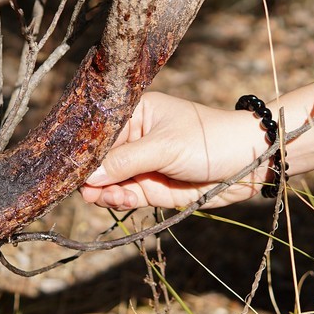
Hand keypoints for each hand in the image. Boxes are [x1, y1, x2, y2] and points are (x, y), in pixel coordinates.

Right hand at [79, 91, 269, 209]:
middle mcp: (134, 138)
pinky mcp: (151, 188)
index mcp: (135, 113)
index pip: (98, 130)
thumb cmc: (208, 140)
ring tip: (102, 196)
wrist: (248, 164)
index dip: (82, 148)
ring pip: (108, 181)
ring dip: (102, 191)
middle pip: (99, 158)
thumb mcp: (164, 146)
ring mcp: (141, 164)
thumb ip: (125, 162)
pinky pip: (124, 195)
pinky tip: (116, 200)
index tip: (65, 164)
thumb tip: (87, 176)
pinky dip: (117, 200)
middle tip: (80, 187)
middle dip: (89, 174)